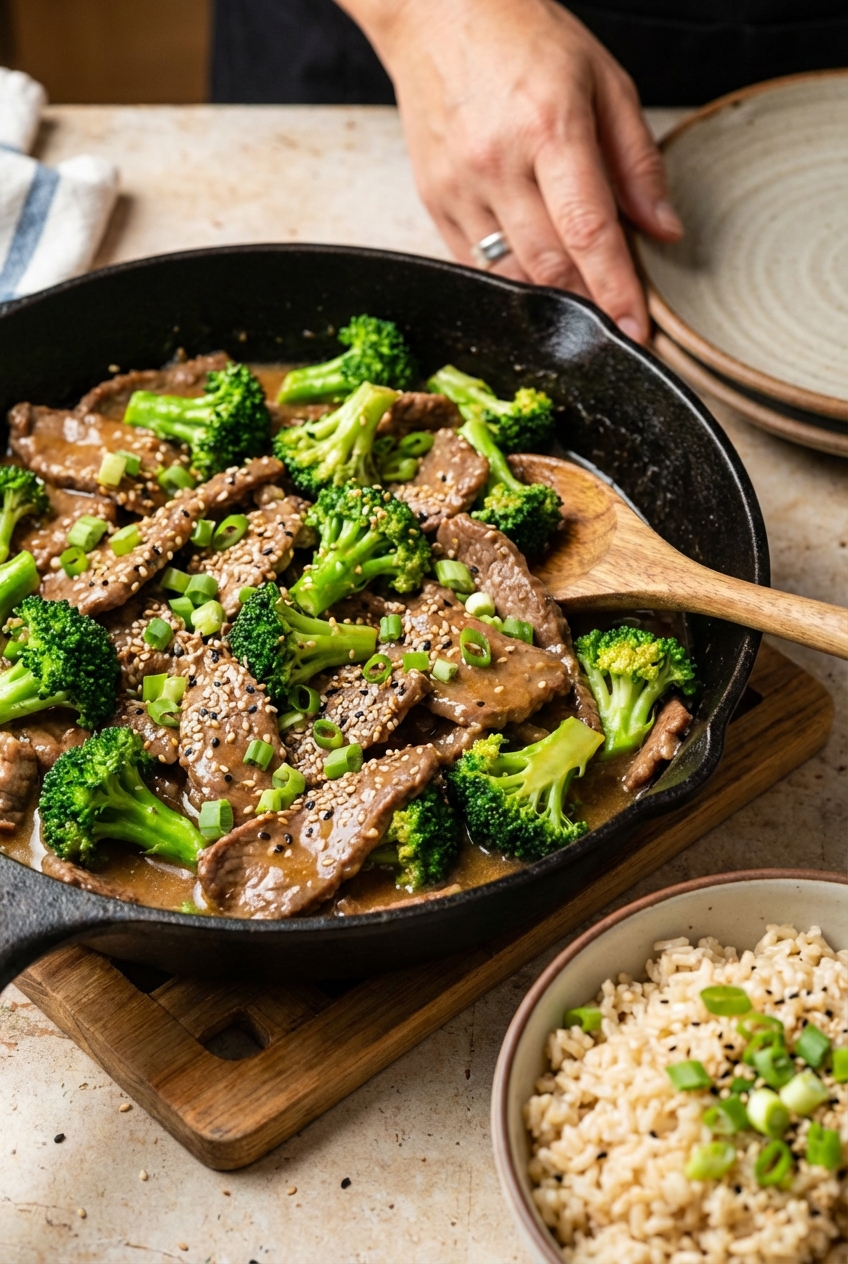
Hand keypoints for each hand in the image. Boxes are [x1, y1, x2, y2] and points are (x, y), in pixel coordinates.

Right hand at [339, 0, 681, 341]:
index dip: (615, 289)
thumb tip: (664, 230)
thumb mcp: (603, 79)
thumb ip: (638, 160)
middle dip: (587, 301)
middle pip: (549, 266)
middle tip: (614, 314)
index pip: (588, 230)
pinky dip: (510, 279)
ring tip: (576, 289)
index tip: (635, 329)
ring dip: (548, 295)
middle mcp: (497, 162)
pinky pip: (476, 266)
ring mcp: (458, 187)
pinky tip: (533, 266)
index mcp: (548, 126)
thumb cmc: (523, 38)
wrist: (437, 13)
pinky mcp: (434, 203)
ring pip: (510, 276)